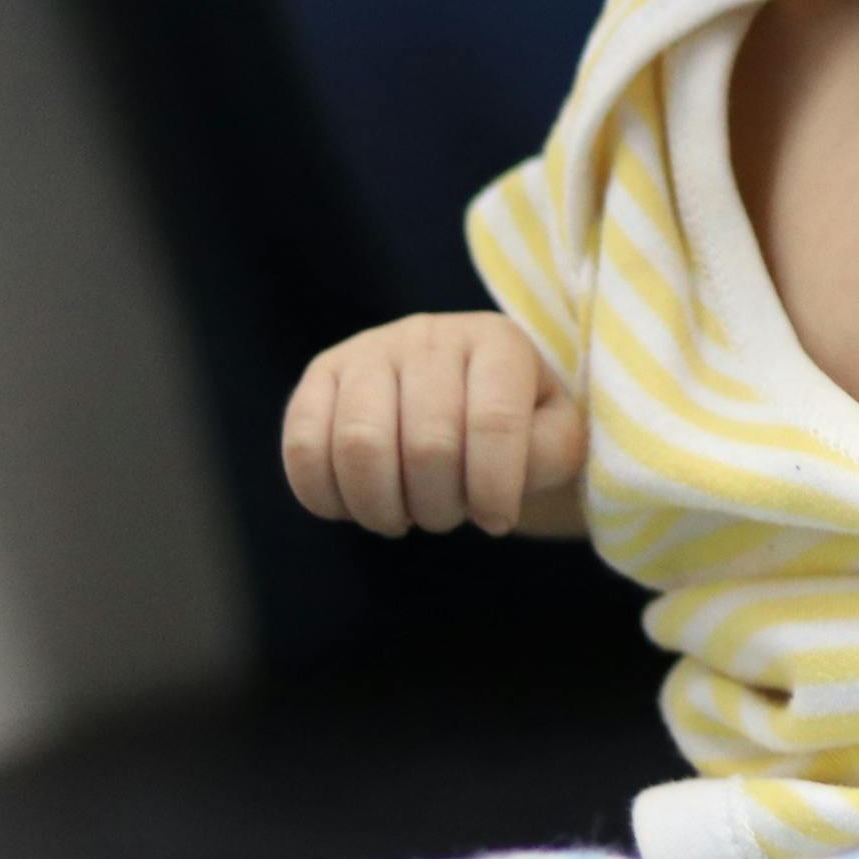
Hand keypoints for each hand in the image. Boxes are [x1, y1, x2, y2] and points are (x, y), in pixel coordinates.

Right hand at [281, 311, 583, 537]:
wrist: (465, 401)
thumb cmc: (520, 428)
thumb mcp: (555, 438)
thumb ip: (547, 453)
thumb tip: (497, 483)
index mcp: (497, 342)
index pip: (494, 422)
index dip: (493, 489)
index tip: (497, 523)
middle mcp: (430, 334)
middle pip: (426, 444)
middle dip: (439, 505)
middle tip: (447, 517)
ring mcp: (369, 349)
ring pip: (359, 445)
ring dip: (382, 507)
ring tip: (403, 516)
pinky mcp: (321, 375)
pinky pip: (303, 444)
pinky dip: (325, 496)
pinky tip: (354, 509)